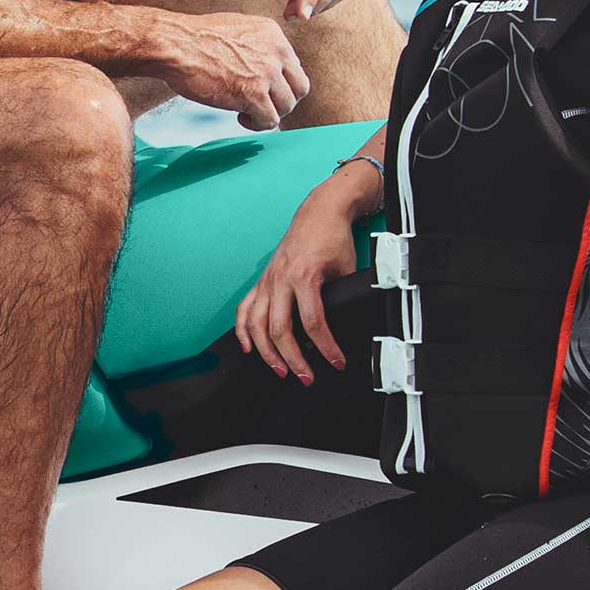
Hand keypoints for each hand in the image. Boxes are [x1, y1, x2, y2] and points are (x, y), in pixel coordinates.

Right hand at [155, 11, 311, 130]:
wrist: (174, 45)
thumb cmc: (194, 38)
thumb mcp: (237, 29)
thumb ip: (257, 45)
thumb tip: (263, 65)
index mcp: (273, 34)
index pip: (294, 66)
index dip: (280, 83)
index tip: (263, 89)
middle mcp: (275, 51)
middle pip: (300, 87)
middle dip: (282, 100)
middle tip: (262, 104)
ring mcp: (266, 73)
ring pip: (287, 106)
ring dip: (269, 113)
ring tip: (247, 112)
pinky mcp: (253, 95)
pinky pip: (270, 120)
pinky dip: (257, 124)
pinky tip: (240, 118)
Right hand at [234, 177, 361, 383]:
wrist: (320, 212)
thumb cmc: (333, 238)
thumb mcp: (346, 270)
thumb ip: (340, 298)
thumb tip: (346, 328)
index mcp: (304, 276)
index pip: (313, 323)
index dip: (325, 347)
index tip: (336, 361)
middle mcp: (281, 279)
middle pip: (279, 329)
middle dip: (292, 359)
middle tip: (306, 377)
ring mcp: (268, 280)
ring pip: (256, 324)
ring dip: (266, 352)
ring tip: (280, 369)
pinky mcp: (262, 280)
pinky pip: (244, 309)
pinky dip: (243, 331)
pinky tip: (249, 348)